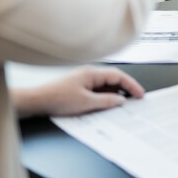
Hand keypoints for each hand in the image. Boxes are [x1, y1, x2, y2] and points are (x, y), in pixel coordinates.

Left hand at [11, 66, 144, 117]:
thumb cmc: (58, 99)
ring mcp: (85, 80)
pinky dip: (106, 96)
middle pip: (114, 79)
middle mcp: (90, 74)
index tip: (140, 94)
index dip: (131, 85)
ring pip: (106, 85)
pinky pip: (98, 90)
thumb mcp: (86, 103)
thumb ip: (106, 101)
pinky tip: (109, 105)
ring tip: (125, 104)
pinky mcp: (80, 87)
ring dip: (116, 93)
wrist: (37, 101)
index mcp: (93, 73)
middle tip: (137, 99)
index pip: (118, 76)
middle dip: (126, 88)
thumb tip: (120, 100)